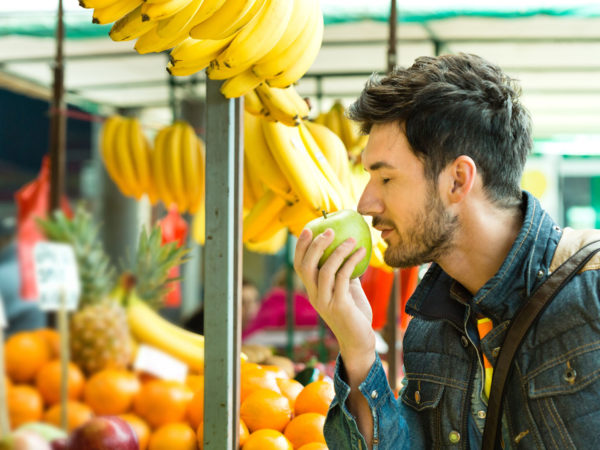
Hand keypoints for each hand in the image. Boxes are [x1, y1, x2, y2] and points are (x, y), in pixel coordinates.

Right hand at [294, 227, 375, 360]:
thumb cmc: (354, 314)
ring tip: (352, 240)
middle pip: (306, 266)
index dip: (301, 246)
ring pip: (325, 270)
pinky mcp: (340, 306)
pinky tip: (362, 253)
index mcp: (312, 291)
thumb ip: (343, 272)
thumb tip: (349, 248)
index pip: (299, 265)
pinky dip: (352, 262)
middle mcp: (314, 296)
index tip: (309, 228)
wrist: (360, 341)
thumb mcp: (347, 289)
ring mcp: (325, 302)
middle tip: (329, 230)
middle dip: (315, 245)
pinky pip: (343, 278)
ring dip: (338, 251)